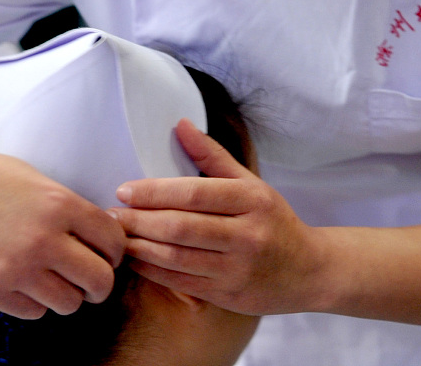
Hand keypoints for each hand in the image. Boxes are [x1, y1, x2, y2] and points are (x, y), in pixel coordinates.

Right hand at [0, 133, 127, 319]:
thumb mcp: (37, 180)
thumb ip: (69, 210)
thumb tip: (103, 239)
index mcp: (59, 204)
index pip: (114, 242)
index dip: (114, 250)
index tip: (105, 252)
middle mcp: (41, 239)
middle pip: (100, 282)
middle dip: (99, 281)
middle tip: (87, 275)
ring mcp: (13, 268)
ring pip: (69, 303)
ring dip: (66, 292)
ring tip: (51, 276)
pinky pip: (34, 312)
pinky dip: (34, 300)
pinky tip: (22, 279)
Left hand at [112, 119, 321, 315]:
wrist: (310, 271)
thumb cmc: (273, 220)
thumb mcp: (251, 183)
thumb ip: (212, 156)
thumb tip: (180, 124)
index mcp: (252, 201)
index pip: (194, 194)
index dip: (155, 192)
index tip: (124, 189)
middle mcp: (247, 235)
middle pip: (181, 227)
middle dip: (139, 221)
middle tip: (111, 214)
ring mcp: (238, 269)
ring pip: (178, 258)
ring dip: (140, 248)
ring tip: (116, 236)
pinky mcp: (230, 297)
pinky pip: (182, 283)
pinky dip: (153, 272)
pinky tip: (135, 260)